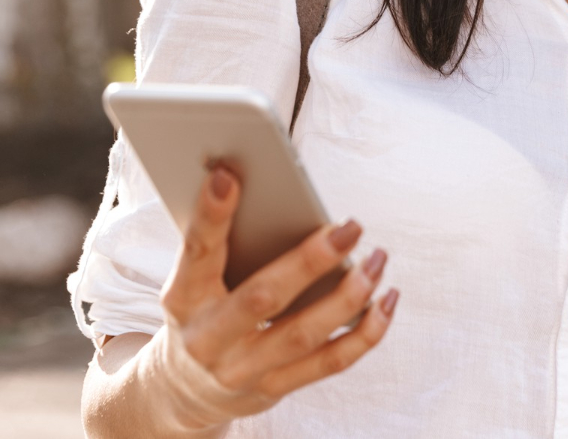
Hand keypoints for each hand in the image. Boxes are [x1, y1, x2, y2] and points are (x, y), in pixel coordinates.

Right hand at [148, 164, 397, 428]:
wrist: (181, 392)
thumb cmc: (198, 313)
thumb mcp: (192, 282)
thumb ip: (224, 246)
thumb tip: (270, 191)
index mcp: (184, 298)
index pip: (197, 252)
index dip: (211, 216)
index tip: (227, 176)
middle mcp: (209, 338)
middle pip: (262, 299)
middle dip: (310, 262)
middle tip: (351, 228)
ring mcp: (242, 369)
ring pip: (304, 335)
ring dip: (350, 296)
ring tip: (378, 260)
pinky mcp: (274, 388)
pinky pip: (329, 363)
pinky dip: (365, 333)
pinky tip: (386, 302)